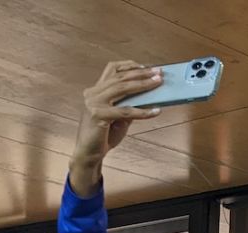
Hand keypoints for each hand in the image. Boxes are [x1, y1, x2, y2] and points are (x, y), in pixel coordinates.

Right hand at [69, 61, 163, 195]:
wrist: (89, 153)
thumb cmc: (104, 135)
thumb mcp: (119, 117)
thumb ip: (129, 104)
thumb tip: (149, 96)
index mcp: (96, 90)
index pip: (111, 69)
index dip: (130, 65)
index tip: (147, 66)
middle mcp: (93, 93)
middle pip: (120, 77)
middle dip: (141, 73)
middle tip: (158, 72)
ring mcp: (93, 103)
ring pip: (122, 89)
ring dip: (143, 85)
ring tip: (158, 83)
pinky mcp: (98, 115)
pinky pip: (125, 111)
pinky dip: (142, 111)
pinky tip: (155, 111)